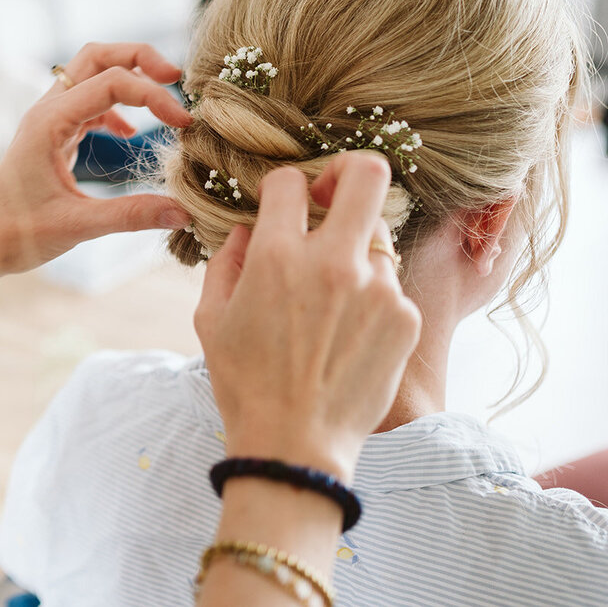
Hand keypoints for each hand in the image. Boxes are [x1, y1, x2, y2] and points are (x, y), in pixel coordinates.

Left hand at [0, 42, 192, 277]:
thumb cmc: (17, 235)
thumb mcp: (77, 226)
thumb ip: (130, 216)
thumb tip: (184, 213)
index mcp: (48, 122)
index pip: (111, 83)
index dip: (154, 97)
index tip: (184, 123)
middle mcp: (47, 111)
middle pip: (97, 56)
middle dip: (140, 58)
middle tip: (177, 78)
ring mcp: (48, 120)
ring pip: (91, 74)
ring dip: (128, 78)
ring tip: (163, 99)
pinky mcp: (52, 135)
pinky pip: (87, 103)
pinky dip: (114, 107)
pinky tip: (130, 134)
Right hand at [194, 152, 421, 482]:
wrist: (294, 444)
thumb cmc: (244, 383)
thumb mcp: (211, 318)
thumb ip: (226, 261)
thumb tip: (248, 230)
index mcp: (276, 256)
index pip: (289, 181)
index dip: (283, 187)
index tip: (286, 205)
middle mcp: (331, 262)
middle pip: (368, 174)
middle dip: (351, 171)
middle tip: (336, 195)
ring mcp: (376, 289)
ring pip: (378, 236)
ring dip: (355, 252)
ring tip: (334, 297)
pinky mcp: (405, 317)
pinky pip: (391, 285)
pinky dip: (371, 299)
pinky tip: (349, 336)